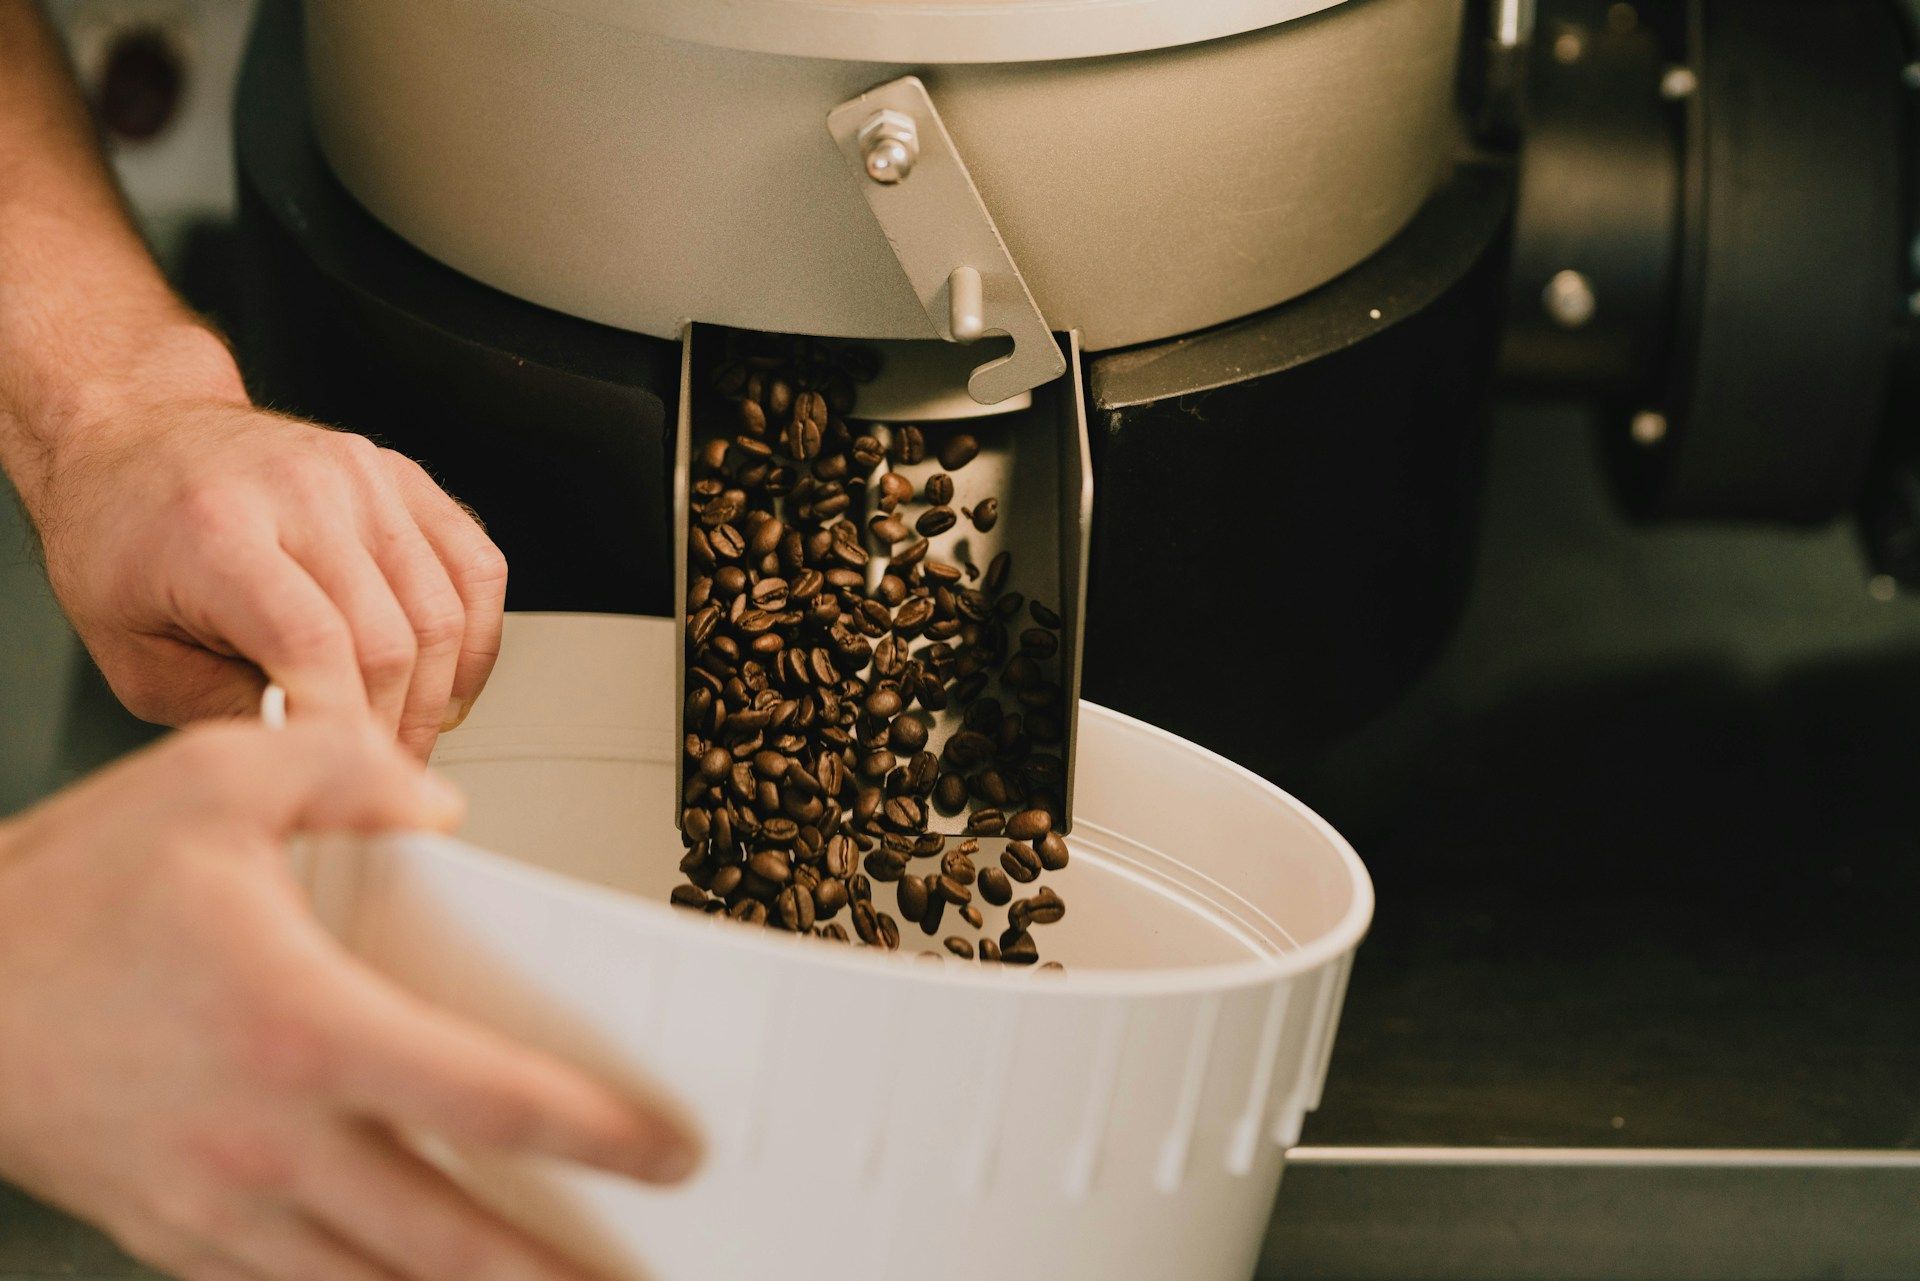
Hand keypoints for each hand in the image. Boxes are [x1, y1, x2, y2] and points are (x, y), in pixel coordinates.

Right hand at [0, 721, 701, 1280]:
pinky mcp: (176, 1231)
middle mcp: (270, 1138)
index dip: (595, 1134)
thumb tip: (443, 811)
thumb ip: (352, 776)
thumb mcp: (217, 779)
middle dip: (556, 1270)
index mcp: (304, 1028)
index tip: (665, 1152)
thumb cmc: (66, 893)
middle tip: (637, 1278)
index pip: (489, 1100)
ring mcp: (219, 1202)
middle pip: (449, 1238)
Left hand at [26, 344, 505, 756]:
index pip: (313, 644)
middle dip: (390, 727)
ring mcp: (362, 477)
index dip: (340, 724)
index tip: (338, 770)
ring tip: (406, 732)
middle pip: (389, 639)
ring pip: (444, 612)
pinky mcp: (401, 477)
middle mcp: (300, 490)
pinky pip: (477, 567)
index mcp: (216, 529)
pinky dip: (475, 639)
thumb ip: (224, 708)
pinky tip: (446, 677)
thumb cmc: (125, 538)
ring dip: (436, 695)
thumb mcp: (133, 654)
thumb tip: (311, 750)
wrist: (138, 433)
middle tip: (371, 769)